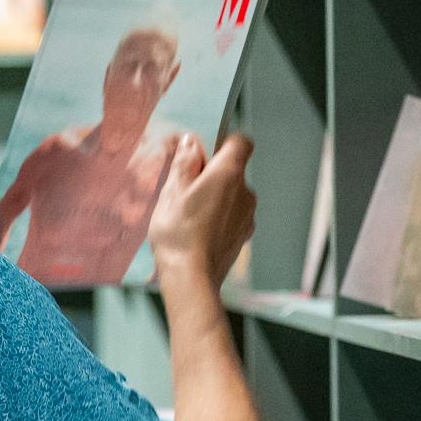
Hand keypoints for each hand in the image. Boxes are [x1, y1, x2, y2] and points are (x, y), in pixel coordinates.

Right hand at [147, 134, 257, 293]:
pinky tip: (197, 232)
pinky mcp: (243, 236)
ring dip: (214, 198)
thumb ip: (185, 162)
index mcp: (228, 174)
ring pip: (231, 195)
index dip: (224, 143)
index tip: (204, 154)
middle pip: (233, 171)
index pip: (241, 143)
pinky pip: (231, 217)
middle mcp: (245, 192)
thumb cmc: (178, 233)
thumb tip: (192, 142)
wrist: (190, 278)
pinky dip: (218, 219)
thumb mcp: (172, 191)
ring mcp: (247, 216)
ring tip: (188, 215)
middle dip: (212, 175)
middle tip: (185, 189)